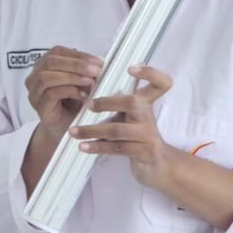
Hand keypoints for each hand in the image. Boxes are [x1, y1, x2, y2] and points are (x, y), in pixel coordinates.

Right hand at [24, 46, 102, 141]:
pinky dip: (69, 91)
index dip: (78, 55)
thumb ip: (86, 71)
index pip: (56, 52)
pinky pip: (51, 93)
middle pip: (50, 61)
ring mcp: (34, 93)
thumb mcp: (82, 82)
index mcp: (44, 66)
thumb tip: (99, 64)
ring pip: (46, 77)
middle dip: (75, 64)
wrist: (67, 129)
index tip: (97, 61)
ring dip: (71, 77)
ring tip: (90, 82)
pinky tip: (83, 95)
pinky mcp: (39, 107)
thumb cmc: (74, 103)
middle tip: (95, 71)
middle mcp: (34, 77)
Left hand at [70, 65, 176, 187]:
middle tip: (86, 105)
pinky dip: (97, 147)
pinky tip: (82, 147)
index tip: (130, 68)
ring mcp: (147, 135)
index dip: (150, 73)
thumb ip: (116, 102)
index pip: (160, 83)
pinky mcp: (144, 152)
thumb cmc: (136, 134)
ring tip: (72, 131)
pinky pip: (117, 148)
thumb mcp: (130, 116)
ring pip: (117, 130)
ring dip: (91, 130)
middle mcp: (148, 116)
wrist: (156, 164)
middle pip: (131, 102)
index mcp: (146, 103)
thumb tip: (88, 85)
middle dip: (106, 103)